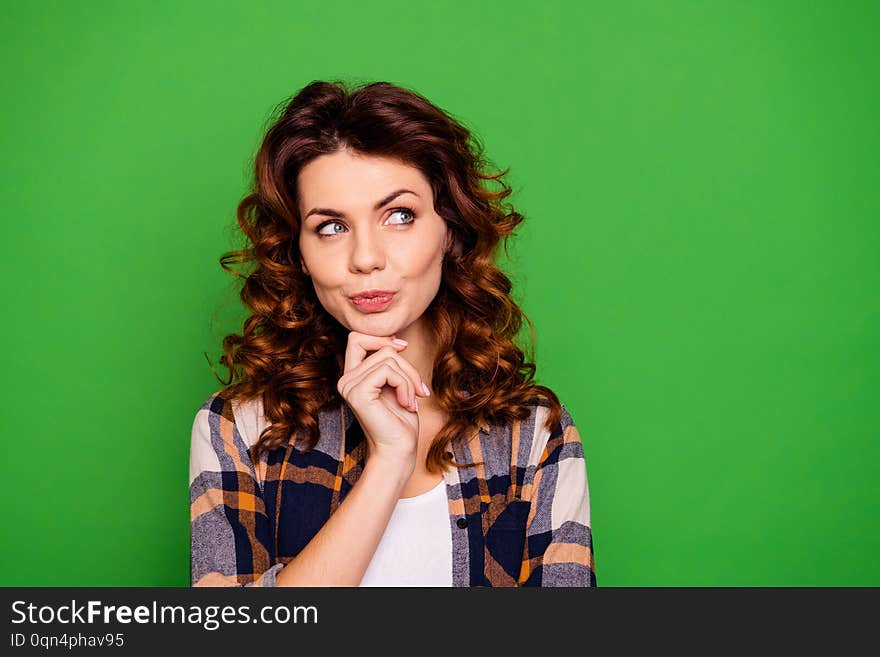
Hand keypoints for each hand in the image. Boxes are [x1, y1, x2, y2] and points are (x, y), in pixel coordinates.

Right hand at [336, 331, 430, 470]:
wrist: (399, 450)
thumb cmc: (400, 421)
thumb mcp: (397, 383)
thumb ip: (390, 362)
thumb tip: (397, 341)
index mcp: (352, 376)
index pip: (357, 337)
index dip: (381, 338)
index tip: (402, 348)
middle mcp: (345, 380)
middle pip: (381, 348)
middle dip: (406, 364)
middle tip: (419, 388)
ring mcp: (349, 386)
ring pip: (389, 358)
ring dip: (409, 379)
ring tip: (413, 400)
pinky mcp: (358, 393)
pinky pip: (389, 371)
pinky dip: (406, 385)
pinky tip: (408, 404)